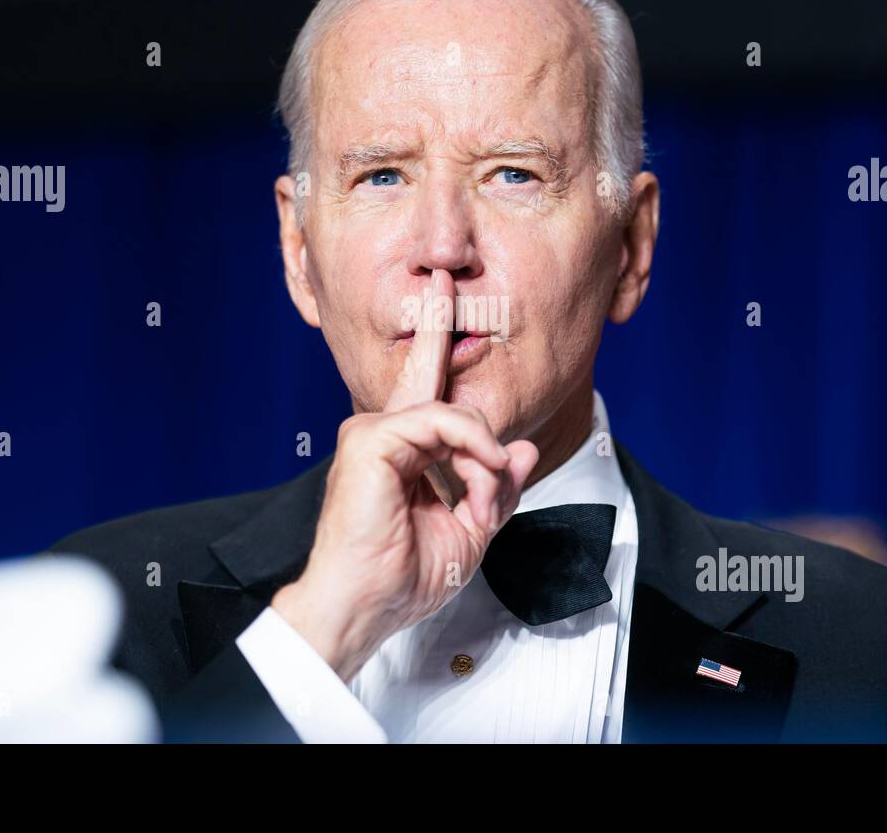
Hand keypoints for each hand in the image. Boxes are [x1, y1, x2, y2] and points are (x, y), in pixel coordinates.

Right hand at [271, 269, 537, 681]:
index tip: (440, 297)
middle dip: (440, 340)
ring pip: (451, 413)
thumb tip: (522, 450)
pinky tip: (483, 473)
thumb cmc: (402, 578)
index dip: (432, 343)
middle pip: (433, 386)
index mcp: (401, 453)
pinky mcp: (369, 441)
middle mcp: (381, 435)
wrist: (365, 607)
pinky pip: (439, 422)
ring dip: (483, 458)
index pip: (423, 390)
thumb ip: (496, 487)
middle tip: (444, 279)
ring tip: (484, 498)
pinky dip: (472, 448)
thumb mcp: (470, 529)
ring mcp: (371, 434)